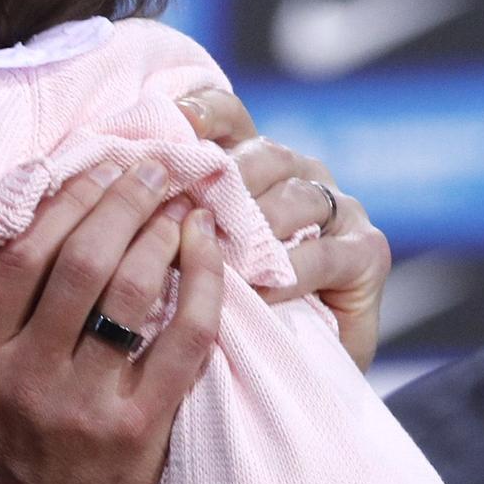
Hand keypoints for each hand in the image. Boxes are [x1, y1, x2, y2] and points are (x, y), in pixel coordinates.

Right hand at [0, 162, 224, 483]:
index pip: (20, 257)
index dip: (62, 201)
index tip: (92, 167)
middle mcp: (24, 377)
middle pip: (81, 262)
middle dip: (122, 201)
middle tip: (150, 167)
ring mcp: (82, 405)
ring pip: (131, 293)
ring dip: (162, 233)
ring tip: (183, 200)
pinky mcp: (137, 433)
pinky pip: (181, 344)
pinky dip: (203, 290)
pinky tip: (211, 254)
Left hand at [176, 87, 391, 370]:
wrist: (284, 370)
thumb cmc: (219, 310)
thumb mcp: (183, 259)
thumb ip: (164, 219)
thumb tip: (116, 187)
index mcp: (248, 161)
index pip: (226, 115)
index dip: (201, 113)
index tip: (173, 124)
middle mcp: (295, 174)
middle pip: (261, 154)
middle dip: (224, 178)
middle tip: (187, 208)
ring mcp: (336, 209)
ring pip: (295, 198)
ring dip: (255, 226)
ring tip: (219, 256)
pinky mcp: (366, 252)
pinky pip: (326, 254)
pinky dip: (289, 274)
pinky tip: (259, 292)